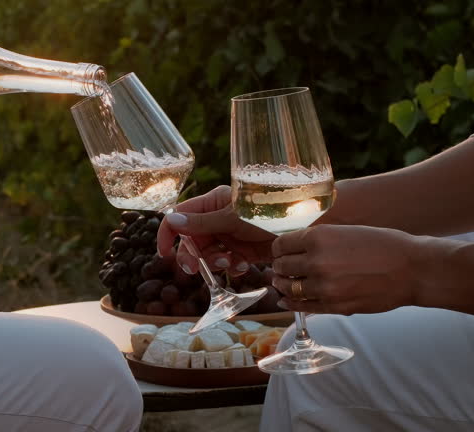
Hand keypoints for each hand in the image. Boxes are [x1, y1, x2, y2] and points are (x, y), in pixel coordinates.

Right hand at [157, 185, 276, 275]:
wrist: (308, 223)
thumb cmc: (271, 211)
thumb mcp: (234, 218)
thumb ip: (202, 223)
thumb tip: (172, 221)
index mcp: (212, 202)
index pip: (179, 217)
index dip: (168, 234)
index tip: (164, 254)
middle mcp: (219, 218)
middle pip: (191, 241)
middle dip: (193, 256)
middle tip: (196, 270)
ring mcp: (231, 236)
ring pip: (209, 255)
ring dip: (214, 264)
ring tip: (230, 264)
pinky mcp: (245, 251)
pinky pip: (228, 263)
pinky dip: (232, 267)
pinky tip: (244, 266)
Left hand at [271, 224, 421, 314]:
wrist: (412, 269)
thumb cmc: (383, 245)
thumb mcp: (345, 231)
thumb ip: (318, 240)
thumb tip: (293, 248)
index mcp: (318, 237)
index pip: (281, 245)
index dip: (279, 249)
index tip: (280, 252)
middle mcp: (316, 261)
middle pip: (281, 266)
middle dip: (279, 267)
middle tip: (281, 268)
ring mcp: (324, 287)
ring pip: (288, 288)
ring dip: (282, 285)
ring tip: (282, 283)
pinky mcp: (334, 306)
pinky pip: (302, 306)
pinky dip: (291, 303)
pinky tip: (286, 301)